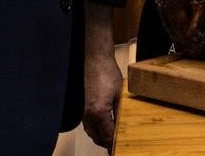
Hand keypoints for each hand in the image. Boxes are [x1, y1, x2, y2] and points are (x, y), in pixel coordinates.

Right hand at [82, 3, 120, 150]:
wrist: (94, 58)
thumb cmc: (105, 71)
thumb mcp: (120, 94)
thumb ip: (121, 113)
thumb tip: (124, 126)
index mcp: (98, 112)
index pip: (107, 136)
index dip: (115, 143)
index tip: (121, 146)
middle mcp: (87, 114)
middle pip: (97, 137)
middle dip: (107, 142)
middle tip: (117, 144)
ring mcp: (82, 110)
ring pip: (91, 131)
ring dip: (101, 136)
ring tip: (111, 137)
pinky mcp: (80, 106)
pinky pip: (87, 123)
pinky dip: (95, 128)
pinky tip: (103, 125)